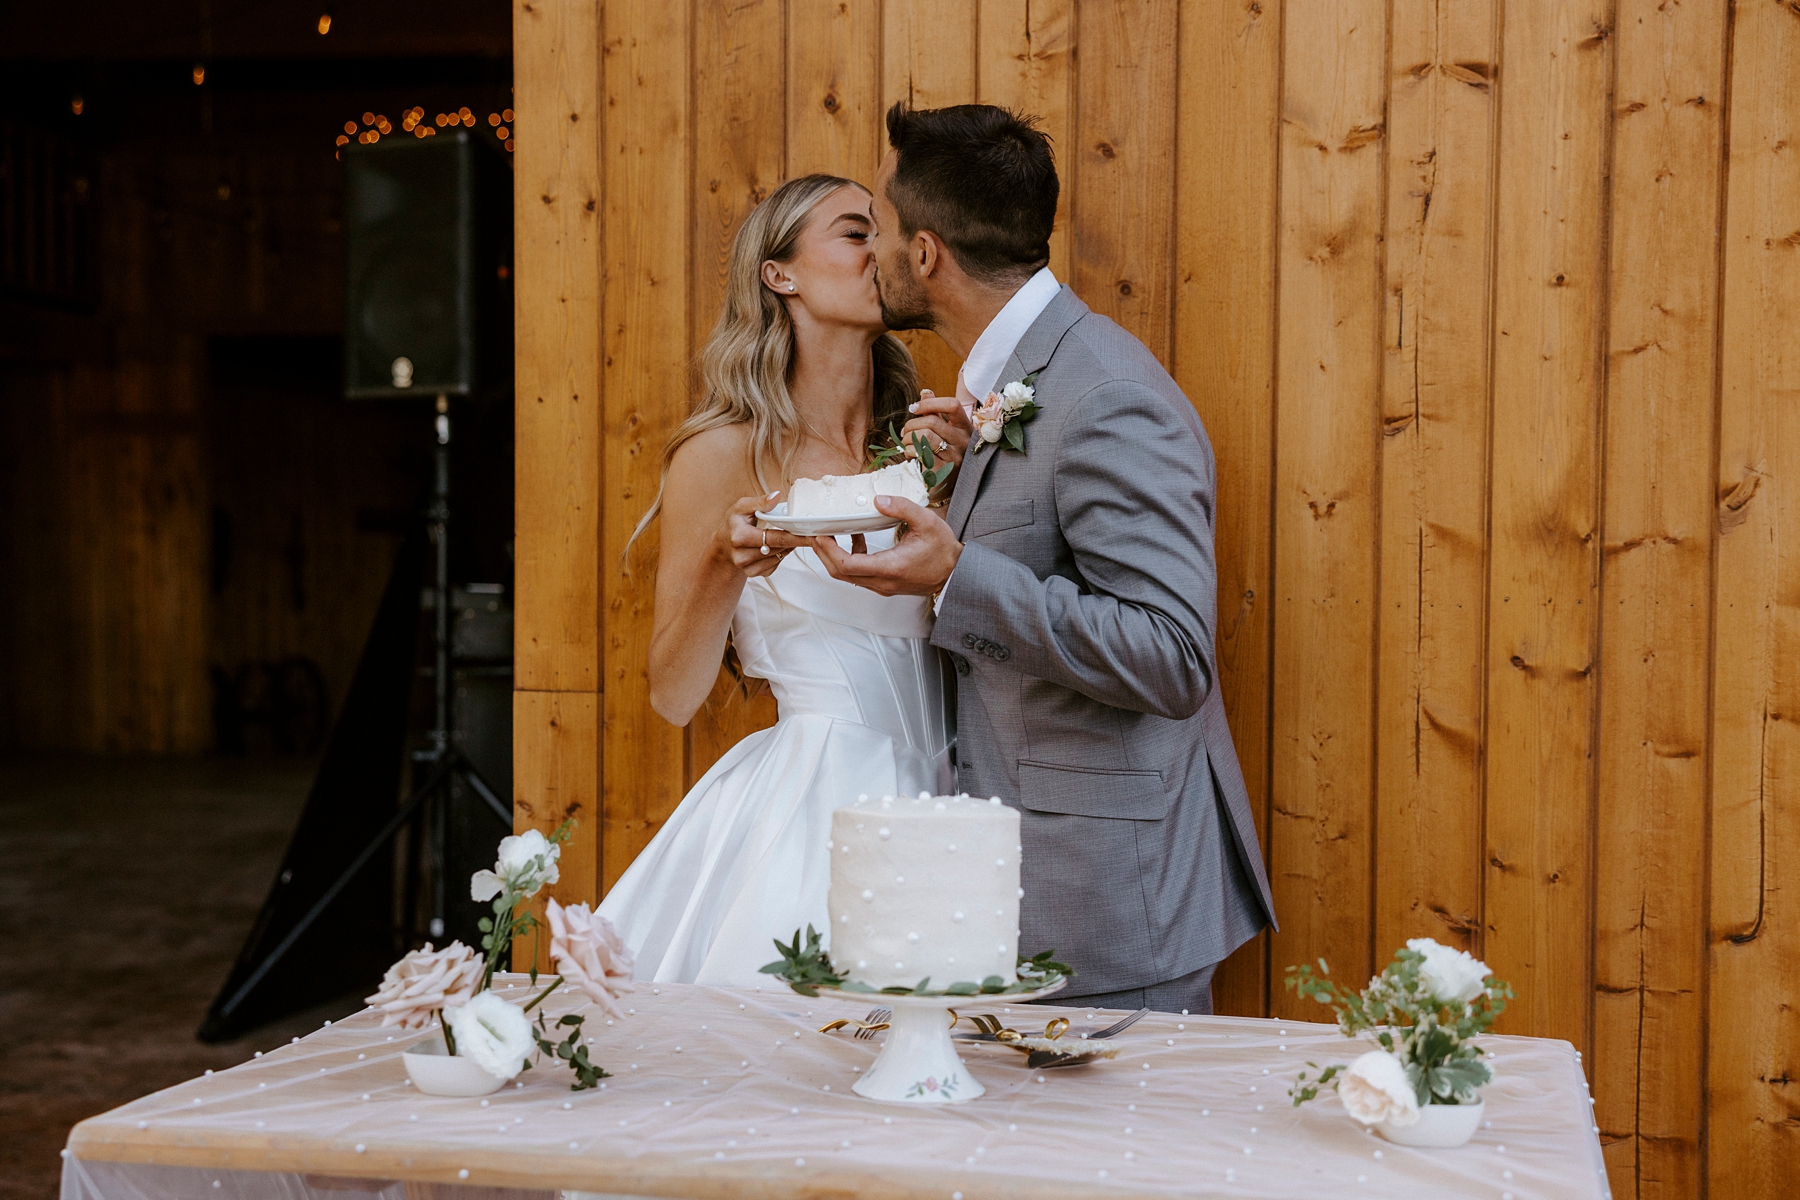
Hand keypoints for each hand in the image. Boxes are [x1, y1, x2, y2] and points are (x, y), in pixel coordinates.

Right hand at [718, 492, 806, 577]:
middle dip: (794, 539)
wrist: (723, 545)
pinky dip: (780, 555)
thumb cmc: (734, 523)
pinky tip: (777, 546)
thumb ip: (760, 502)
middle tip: (807, 531)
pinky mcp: (754, 574)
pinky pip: (775, 565)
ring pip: (779, 557)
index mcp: (739, 537)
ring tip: (788, 535)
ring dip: (788, 546)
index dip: (795, 536)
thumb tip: (776, 496)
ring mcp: (748, 568)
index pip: (774, 538)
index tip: (811, 534)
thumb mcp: (741, 507)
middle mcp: (742, 556)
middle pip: (778, 548)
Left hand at [812, 495, 961, 595]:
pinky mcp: (884, 584)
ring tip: (830, 532)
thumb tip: (878, 499)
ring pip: (846, 575)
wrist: (956, 574)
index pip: (846, 565)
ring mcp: (882, 585)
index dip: (828, 550)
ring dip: (834, 555)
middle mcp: (881, 581)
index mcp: (889, 567)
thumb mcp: (927, 522)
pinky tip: (856, 536)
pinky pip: (858, 573)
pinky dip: (849, 557)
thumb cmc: (944, 551)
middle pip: (840, 572)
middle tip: (815, 531)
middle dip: (823, 552)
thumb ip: (903, 508)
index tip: (819, 533)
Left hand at [900, 390, 972, 474]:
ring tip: (906, 444)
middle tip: (904, 433)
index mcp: (965, 428)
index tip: (913, 409)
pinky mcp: (943, 470)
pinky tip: (909, 455)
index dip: (930, 403)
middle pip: (932, 421)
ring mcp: (955, 456)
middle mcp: (964, 441)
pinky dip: (909, 450)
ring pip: (924, 435)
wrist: (946, 488)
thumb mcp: (943, 433)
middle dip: (911, 425)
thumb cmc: (943, 457)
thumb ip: (935, 413)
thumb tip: (926, 392)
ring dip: (907, 438)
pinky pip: (919, 452)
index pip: (952, 405)